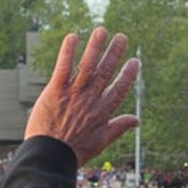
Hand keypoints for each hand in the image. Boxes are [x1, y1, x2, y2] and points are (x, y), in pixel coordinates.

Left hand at [24, 29, 140, 165]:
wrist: (50, 156)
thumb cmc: (75, 151)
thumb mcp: (102, 141)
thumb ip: (119, 127)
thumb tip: (138, 120)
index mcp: (103, 112)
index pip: (119, 89)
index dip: (128, 74)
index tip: (134, 61)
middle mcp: (90, 100)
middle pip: (105, 72)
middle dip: (114, 53)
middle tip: (122, 37)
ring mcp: (73, 94)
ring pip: (87, 66)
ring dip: (95, 47)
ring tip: (101, 31)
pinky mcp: (55, 90)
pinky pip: (63, 67)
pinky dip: (69, 52)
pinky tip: (73, 37)